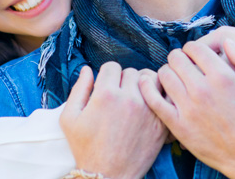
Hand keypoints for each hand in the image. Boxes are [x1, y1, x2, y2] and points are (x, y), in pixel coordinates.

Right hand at [61, 62, 167, 178]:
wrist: (108, 176)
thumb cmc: (86, 148)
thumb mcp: (69, 118)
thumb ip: (78, 89)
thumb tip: (87, 70)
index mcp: (106, 95)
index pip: (111, 67)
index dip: (106, 75)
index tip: (105, 86)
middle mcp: (129, 99)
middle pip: (132, 71)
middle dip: (124, 79)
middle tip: (119, 94)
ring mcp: (148, 111)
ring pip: (152, 80)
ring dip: (144, 85)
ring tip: (136, 96)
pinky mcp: (161, 123)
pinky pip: (165, 98)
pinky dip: (158, 98)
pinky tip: (150, 106)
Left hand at [138, 41, 234, 177]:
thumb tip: (227, 42)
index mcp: (222, 77)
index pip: (194, 48)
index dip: (192, 48)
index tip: (194, 55)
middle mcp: (202, 90)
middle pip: (176, 58)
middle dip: (178, 58)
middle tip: (182, 65)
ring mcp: (188, 108)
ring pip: (164, 75)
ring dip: (166, 71)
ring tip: (173, 76)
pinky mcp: (177, 124)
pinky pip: (154, 99)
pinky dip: (148, 88)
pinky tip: (151, 84)